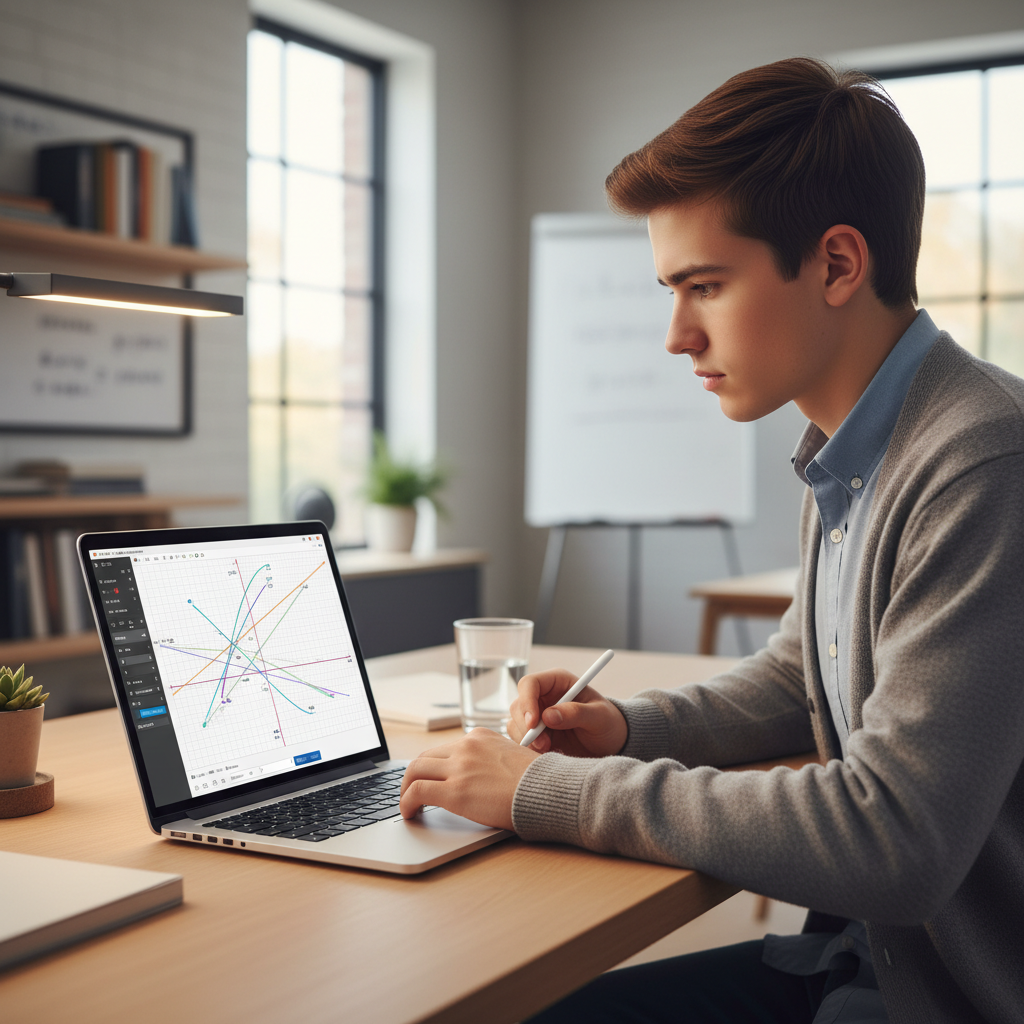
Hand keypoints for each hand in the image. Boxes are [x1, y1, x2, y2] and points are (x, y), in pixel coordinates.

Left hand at [399, 728, 538, 829]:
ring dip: (405, 788)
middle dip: (414, 775)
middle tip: (411, 790)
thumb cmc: (539, 781)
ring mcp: (459, 768)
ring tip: (407, 804)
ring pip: (414, 771)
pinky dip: (406, 802)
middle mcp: (466, 747)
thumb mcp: (514, 757)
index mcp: (480, 737)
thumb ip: (493, 761)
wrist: (549, 792)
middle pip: (425, 757)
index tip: (431, 778)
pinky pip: (416, 792)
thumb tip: (484, 777)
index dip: (433, 766)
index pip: (445, 748)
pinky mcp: (455, 792)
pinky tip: (409, 813)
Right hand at [508, 668, 627, 756]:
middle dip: (526, 727)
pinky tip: (549, 753)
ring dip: (528, 740)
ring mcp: (537, 715)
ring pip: (515, 724)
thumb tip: (549, 716)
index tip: (533, 723)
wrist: (609, 743)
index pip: (530, 684)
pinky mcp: (536, 733)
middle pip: (518, 706)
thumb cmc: (608, 723)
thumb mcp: (599, 716)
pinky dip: (530, 749)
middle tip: (544, 744)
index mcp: (557, 682)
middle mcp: (543, 696)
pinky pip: (521, 740)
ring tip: (550, 749)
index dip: (527, 701)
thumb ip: (576, 713)